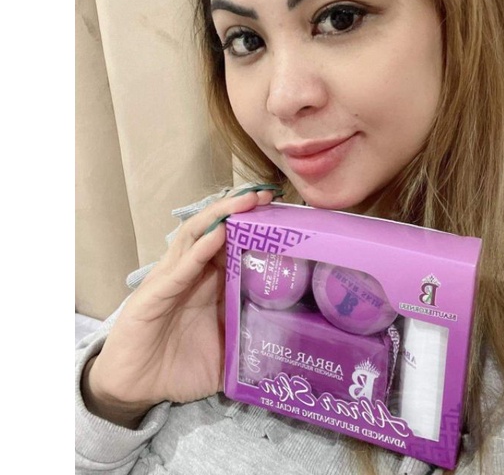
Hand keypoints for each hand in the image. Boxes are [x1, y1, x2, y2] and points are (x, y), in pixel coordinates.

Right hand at [81, 189, 276, 427]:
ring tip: (245, 200)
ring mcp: (171, 280)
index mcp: (209, 284)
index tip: (281, 215)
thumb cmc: (178, 368)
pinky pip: (180, 268)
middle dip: (239, 210)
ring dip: (220, 216)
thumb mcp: (224, 358)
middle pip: (215, 230)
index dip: (254, 228)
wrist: (134, 389)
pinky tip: (217, 234)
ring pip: (195, 237)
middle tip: (266, 194)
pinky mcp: (154, 295)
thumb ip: (250, 348)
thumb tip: (287, 352)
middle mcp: (191, 274)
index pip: (232, 245)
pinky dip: (199, 250)